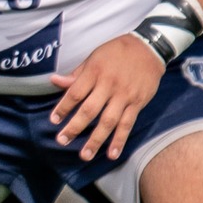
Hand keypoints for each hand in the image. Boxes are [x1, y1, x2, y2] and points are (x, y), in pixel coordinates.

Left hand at [48, 33, 165, 161]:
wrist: (149, 48)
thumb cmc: (116, 52)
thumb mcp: (94, 57)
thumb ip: (76, 74)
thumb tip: (54, 81)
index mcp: (94, 72)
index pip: (75, 93)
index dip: (63, 108)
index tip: (53, 120)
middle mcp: (109, 85)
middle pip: (89, 110)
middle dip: (75, 127)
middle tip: (62, 141)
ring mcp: (124, 96)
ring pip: (108, 121)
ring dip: (96, 140)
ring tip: (85, 155)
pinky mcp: (137, 103)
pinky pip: (127, 124)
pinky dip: (120, 140)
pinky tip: (112, 153)